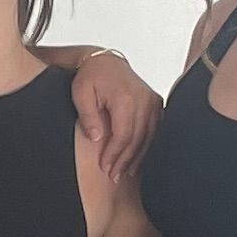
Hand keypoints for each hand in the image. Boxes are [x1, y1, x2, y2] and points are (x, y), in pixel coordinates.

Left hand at [69, 47, 158, 180]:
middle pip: (137, 139)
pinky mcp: (156, 103)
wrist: (105, 61)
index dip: (115, 154)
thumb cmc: (91, 76)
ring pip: (149, 137)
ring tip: (126, 172)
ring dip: (137, 157)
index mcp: (126, 98)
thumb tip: (96, 139)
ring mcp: (152, 101)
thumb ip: (88, 116)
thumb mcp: (81, 94)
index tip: (106, 167)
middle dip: (125, 160)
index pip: (123, 135)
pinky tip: (138, 158)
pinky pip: (155, 129)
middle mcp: (143, 100)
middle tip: (114, 176)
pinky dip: (146, 145)